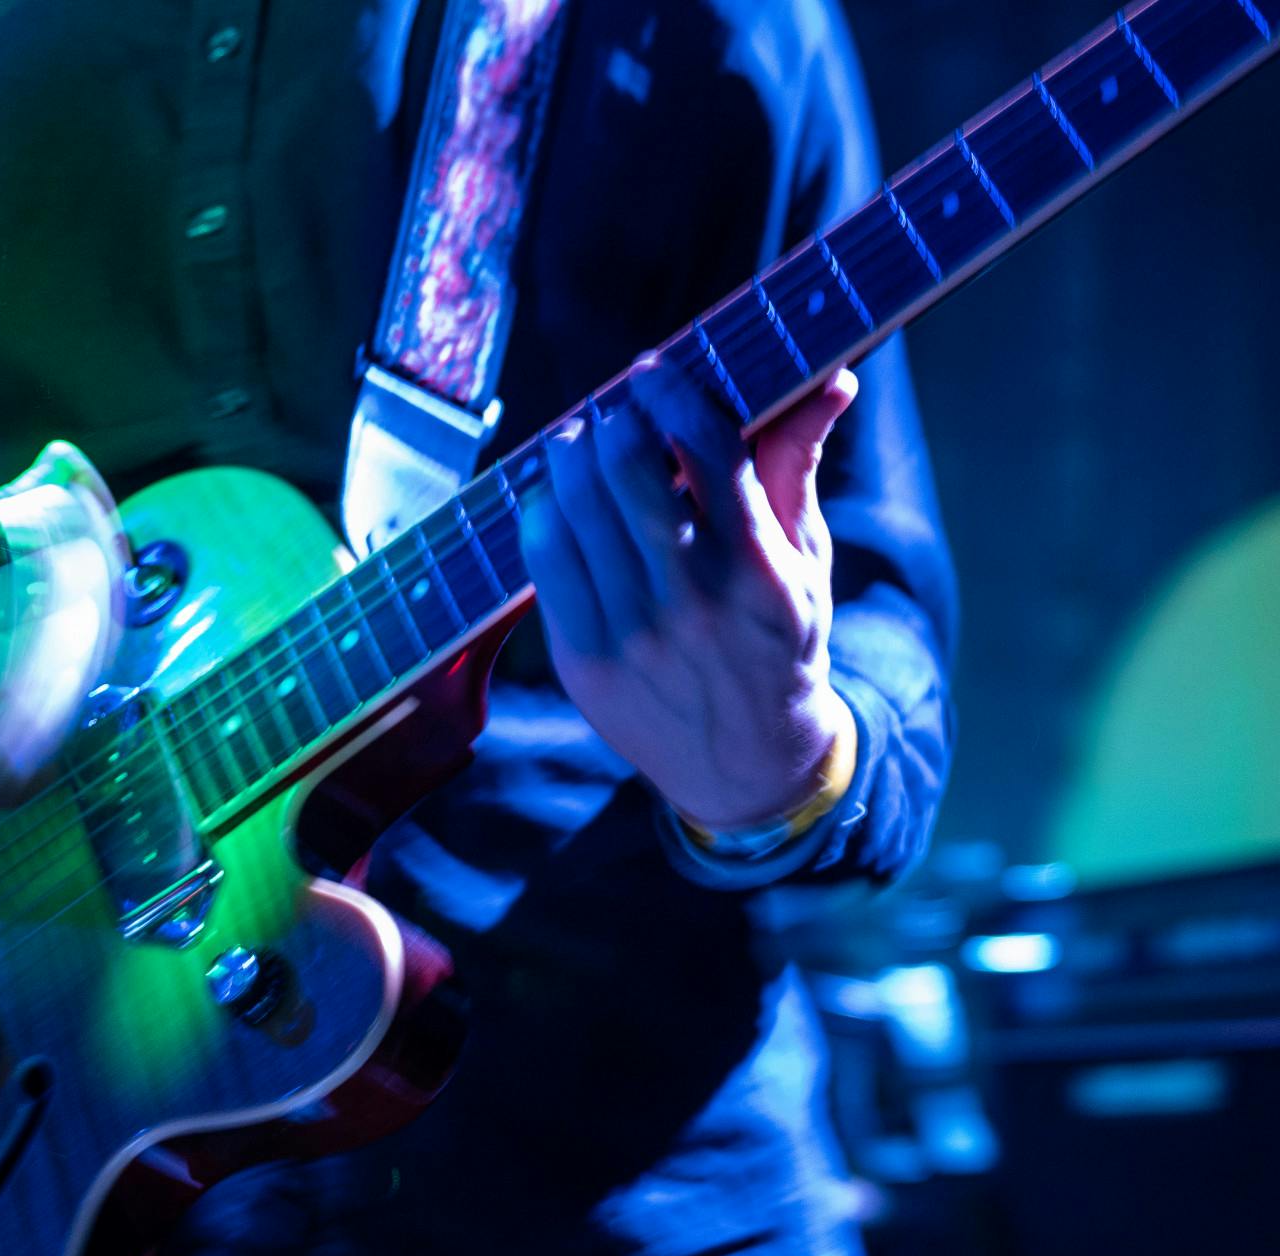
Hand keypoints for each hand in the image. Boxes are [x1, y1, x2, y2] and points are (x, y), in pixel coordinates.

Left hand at [520, 357, 858, 830]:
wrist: (745, 764)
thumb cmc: (781, 642)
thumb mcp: (806, 558)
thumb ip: (798, 464)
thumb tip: (833, 379)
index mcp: (757, 567)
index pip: (704, 445)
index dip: (672, 391)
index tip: (655, 371)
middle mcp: (689, 599)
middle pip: (624, 465)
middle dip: (614, 417)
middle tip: (615, 408)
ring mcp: (628, 632)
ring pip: (571, 505)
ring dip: (569, 454)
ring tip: (581, 442)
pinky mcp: (581, 658)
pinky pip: (541, 558)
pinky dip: (543, 511)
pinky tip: (559, 499)